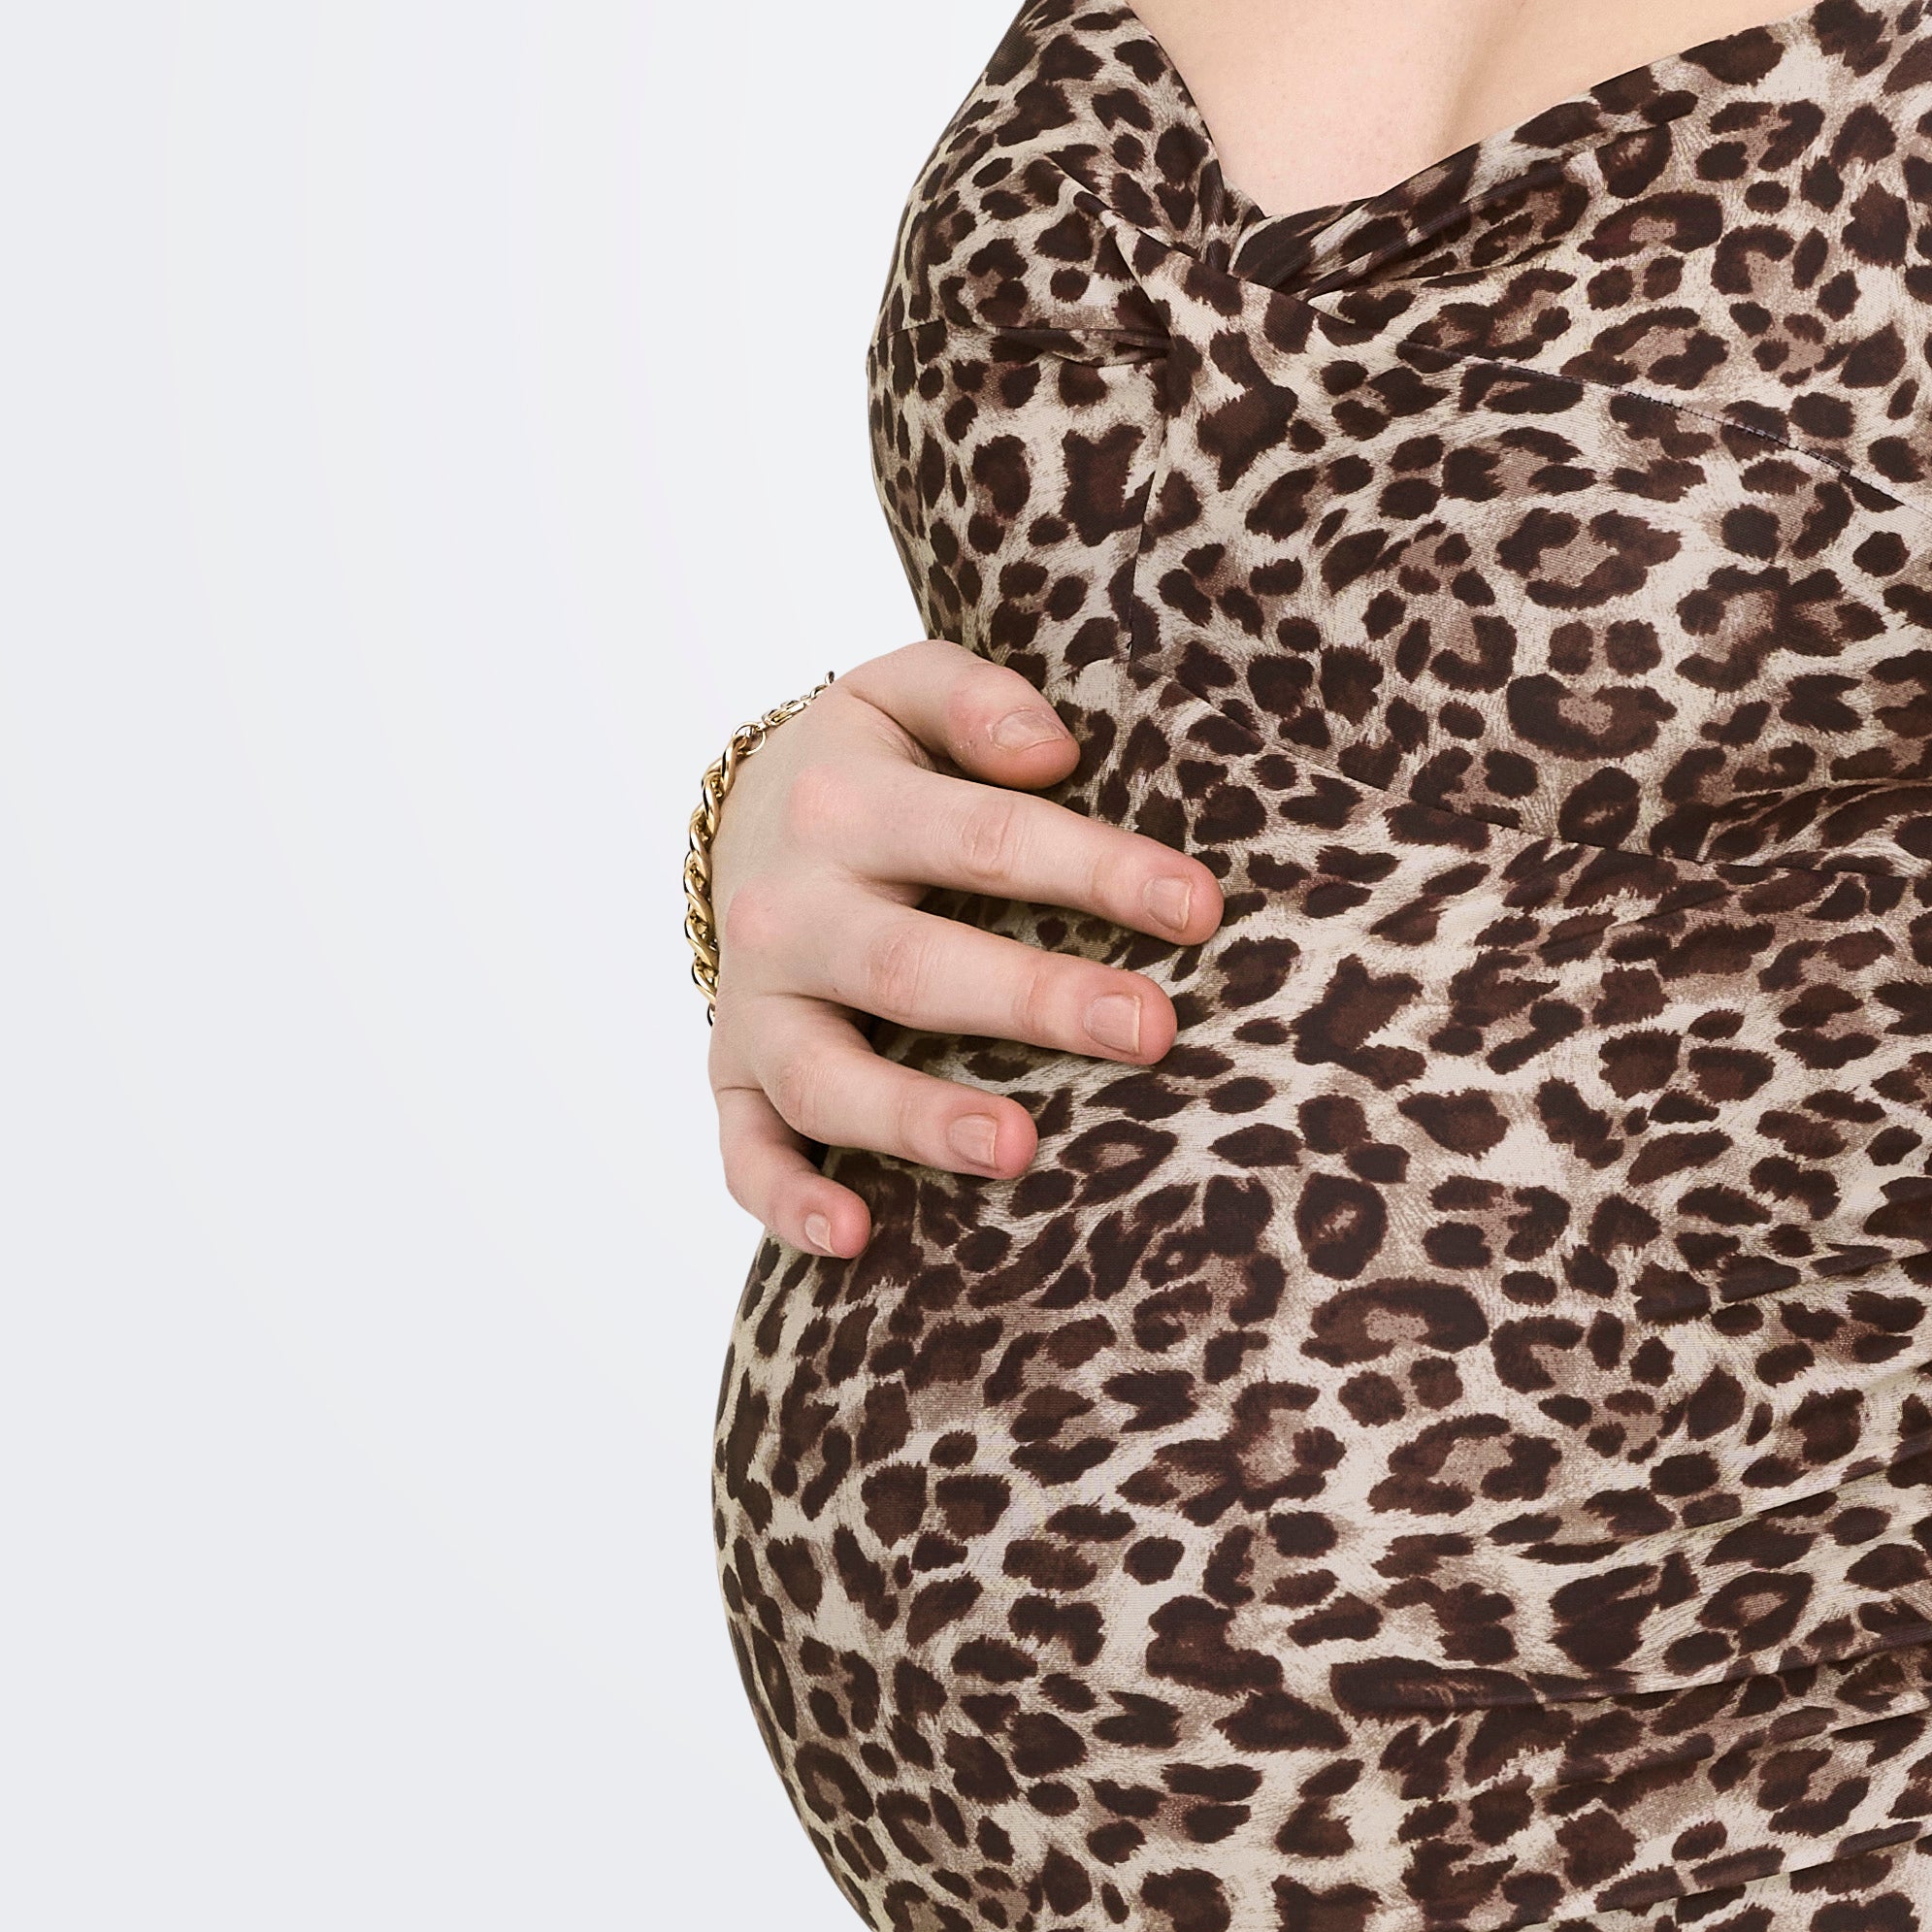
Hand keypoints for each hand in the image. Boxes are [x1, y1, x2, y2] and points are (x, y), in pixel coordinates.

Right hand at [705, 639, 1219, 1257]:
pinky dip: (789, 1201)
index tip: (1197, 908)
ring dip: (917, 1118)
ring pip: (825, 1077)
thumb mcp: (901, 693)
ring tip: (1019, 1148)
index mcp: (844, 805)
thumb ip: (974, 699)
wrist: (738, 820)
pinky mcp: (733, 1076)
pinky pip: (746, 1153)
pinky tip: (855, 1238)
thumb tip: (1053, 751)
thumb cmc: (868, 766)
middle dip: (1034, 1000)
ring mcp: (756, 1005)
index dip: (1095, 871)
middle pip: (913, 964)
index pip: (986, 838)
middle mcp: (788, 910)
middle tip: (1149, 1030)